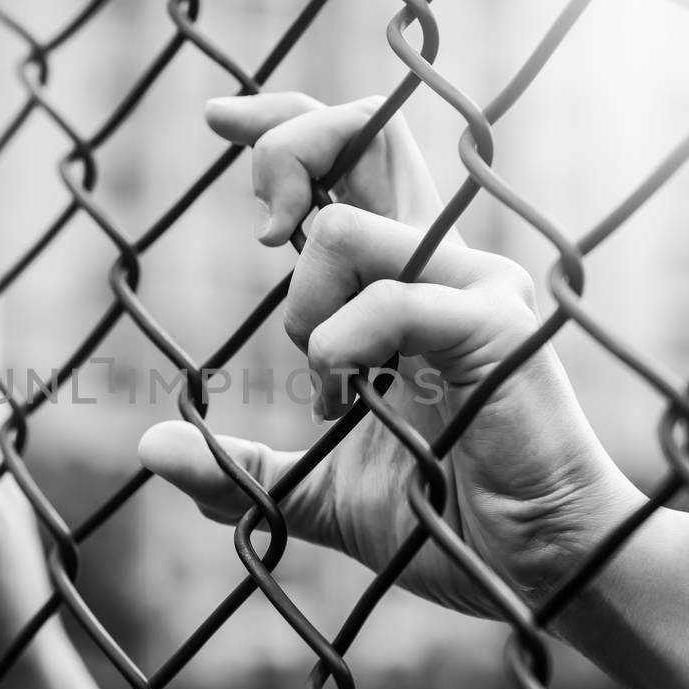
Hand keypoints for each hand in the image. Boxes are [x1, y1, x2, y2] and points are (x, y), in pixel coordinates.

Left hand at [138, 93, 643, 616]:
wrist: (537, 572)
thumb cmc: (449, 524)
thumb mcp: (317, 494)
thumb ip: (243, 467)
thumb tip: (151, 449)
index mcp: (409, 279)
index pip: (355, 154)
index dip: (284, 122)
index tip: (218, 117)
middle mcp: (445, 261)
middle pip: (366, 129)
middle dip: (287, 149)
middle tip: (260, 234)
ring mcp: (476, 287)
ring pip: (347, 227)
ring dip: (302, 306)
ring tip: (325, 386)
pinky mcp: (494, 329)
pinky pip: (388, 300)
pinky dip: (339, 347)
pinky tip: (341, 398)